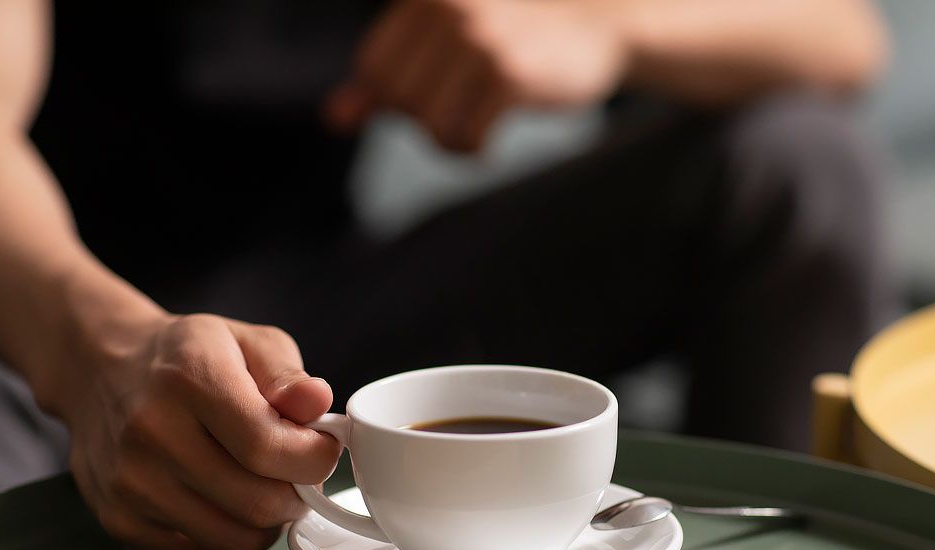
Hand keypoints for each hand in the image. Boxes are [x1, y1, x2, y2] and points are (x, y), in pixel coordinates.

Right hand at [53, 312, 340, 549]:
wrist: (101, 371)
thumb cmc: (187, 358)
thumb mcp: (247, 342)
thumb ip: (288, 374)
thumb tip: (317, 403)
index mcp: (190, 377)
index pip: (268, 447)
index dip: (314, 458)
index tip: (322, 448)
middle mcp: (152, 431)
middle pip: (258, 502)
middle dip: (296, 494)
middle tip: (295, 474)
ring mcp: (131, 482)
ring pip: (236, 540)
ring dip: (266, 522)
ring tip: (261, 485)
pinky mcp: (120, 520)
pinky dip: (228, 535)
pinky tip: (223, 499)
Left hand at [326, 0, 626, 152]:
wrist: (600, 20)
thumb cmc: (518, 30)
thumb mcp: (447, 38)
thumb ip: (389, 73)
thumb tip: (333, 118)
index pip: (374, 67)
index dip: (396, 98)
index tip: (433, 95)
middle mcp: (449, 6)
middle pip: (399, 99)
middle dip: (424, 119)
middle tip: (460, 111)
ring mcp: (481, 38)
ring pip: (429, 123)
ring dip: (449, 142)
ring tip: (472, 129)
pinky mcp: (511, 73)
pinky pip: (466, 138)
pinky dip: (473, 151)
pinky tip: (490, 138)